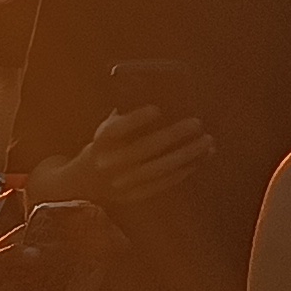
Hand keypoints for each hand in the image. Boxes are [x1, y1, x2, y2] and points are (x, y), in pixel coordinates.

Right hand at [34, 106, 210, 208]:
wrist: (82, 182)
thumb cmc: (104, 145)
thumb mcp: (107, 128)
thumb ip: (126, 115)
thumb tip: (160, 95)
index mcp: (101, 142)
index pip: (116, 130)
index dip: (135, 119)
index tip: (157, 109)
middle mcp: (109, 163)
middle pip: (144, 149)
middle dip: (173, 136)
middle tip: (197, 123)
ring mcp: (122, 182)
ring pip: (158, 169)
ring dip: (186, 155)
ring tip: (207, 142)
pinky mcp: (134, 195)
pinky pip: (162, 184)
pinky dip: (183, 171)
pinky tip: (199, 160)